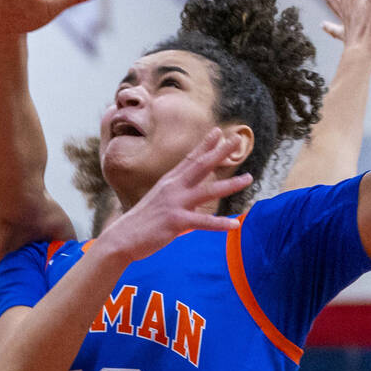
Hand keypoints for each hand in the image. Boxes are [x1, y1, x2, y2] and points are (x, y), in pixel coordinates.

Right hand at [100, 129, 250, 263]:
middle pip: (202, 166)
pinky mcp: (176, 222)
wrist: (121, 238)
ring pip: (209, 191)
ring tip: (249, 178)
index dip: (205, 145)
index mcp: (169, 182)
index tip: (218, 132)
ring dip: (230, 184)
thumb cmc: (140, 222)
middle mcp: (173, 188)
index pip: (190, 159)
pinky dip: (220, 224)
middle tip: (237, 138)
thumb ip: (174, 198)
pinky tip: (235, 224)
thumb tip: (188, 200)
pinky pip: (203, 222)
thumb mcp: (158, 202)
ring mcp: (175, 204)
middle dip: (221, 152)